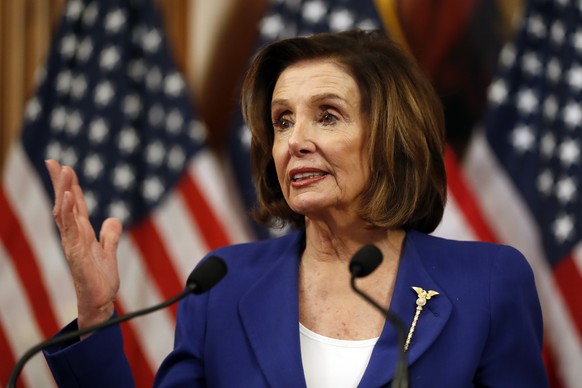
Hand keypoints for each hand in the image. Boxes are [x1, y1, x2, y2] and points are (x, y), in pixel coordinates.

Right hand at [46, 160, 122, 331]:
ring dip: (62, 191)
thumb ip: (110, 236)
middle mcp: (73, 235)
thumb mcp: (110, 251)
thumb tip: (113, 219)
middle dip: (59, 182)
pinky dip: (67, 212)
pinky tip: (65, 197)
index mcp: (82, 233)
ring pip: (64, 213)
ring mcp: (72, 243)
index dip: (69, 186)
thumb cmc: (101, 280)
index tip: (64, 167)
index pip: (74, 204)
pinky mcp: (75, 253)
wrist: (101, 303)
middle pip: (64, 204)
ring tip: (62, 171)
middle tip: (53, 161)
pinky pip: (69, 229)